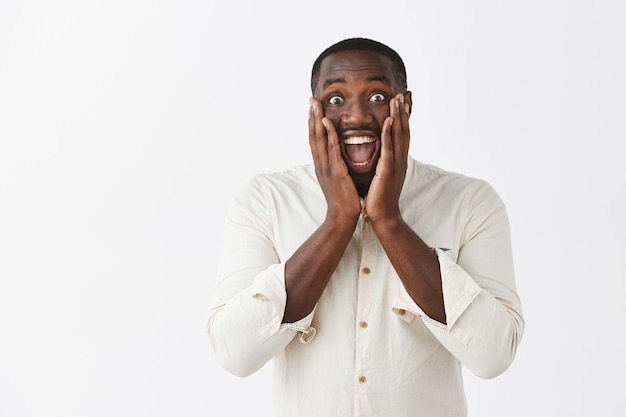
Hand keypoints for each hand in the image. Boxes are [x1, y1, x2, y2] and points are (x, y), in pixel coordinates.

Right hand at [309, 97, 360, 220]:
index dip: (313, 123)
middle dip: (311, 116)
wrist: (343, 217)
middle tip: (311, 99)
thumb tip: (337, 157)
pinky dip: (329, 134)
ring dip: (317, 120)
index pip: (315, 140)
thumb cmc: (344, 199)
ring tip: (316, 104)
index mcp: (322, 165)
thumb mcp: (337, 179)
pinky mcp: (335, 171)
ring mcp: (326, 167)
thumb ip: (336, 166)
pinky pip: (331, 149)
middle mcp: (321, 164)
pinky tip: (327, 122)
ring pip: (319, 139)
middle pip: (313, 136)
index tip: (313, 108)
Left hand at [365, 93, 410, 222]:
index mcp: (398, 161)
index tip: (400, 102)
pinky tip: (388, 121)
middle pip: (403, 131)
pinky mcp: (388, 171)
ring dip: (397, 117)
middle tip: (400, 94)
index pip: (401, 135)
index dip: (402, 118)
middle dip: (402, 112)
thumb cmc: (380, 197)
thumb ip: (383, 162)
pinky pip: (389, 149)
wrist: (383, 216)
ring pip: (398, 136)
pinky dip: (389, 134)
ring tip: (395, 100)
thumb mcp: (383, 175)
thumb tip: (381, 153)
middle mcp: (400, 160)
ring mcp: (396, 165)